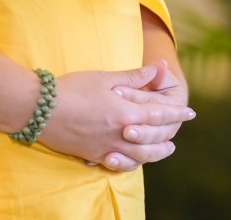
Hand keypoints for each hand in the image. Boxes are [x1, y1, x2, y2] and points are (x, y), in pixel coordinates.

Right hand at [38, 65, 194, 171]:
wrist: (39, 109)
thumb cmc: (72, 88)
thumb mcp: (106, 78)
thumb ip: (134, 77)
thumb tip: (156, 68)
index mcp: (125, 112)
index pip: (159, 114)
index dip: (176, 113)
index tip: (190, 112)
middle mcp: (120, 134)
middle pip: (153, 138)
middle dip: (170, 133)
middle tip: (181, 129)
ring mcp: (106, 147)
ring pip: (140, 156)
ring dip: (157, 153)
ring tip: (167, 149)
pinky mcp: (93, 155)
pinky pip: (119, 163)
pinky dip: (132, 162)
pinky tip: (137, 159)